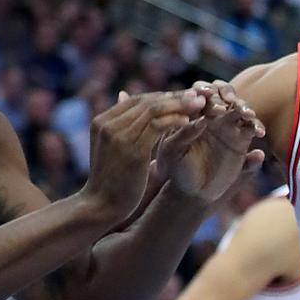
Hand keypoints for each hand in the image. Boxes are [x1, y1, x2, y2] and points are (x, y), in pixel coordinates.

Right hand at [82, 90, 205, 221]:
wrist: (100, 205)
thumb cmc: (110, 179)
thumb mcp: (112, 147)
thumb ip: (120, 124)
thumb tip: (124, 94)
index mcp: (102, 121)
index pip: (136, 100)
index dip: (162, 96)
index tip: (182, 97)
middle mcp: (108, 124)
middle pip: (146, 101)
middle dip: (174, 97)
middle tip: (197, 95)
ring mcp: (119, 135)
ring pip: (154, 110)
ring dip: (179, 105)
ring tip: (199, 105)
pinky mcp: (132, 148)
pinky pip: (158, 126)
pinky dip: (175, 121)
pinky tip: (189, 122)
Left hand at [154, 81, 265, 202]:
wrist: (194, 190)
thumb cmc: (177, 168)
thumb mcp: (173, 151)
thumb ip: (184, 134)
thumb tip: (202, 119)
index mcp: (192, 112)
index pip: (200, 93)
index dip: (205, 91)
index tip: (207, 96)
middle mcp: (212, 115)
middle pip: (224, 95)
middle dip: (228, 95)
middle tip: (228, 105)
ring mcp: (229, 125)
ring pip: (241, 108)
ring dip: (245, 108)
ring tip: (247, 115)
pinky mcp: (242, 139)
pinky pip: (252, 128)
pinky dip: (257, 127)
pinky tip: (258, 132)